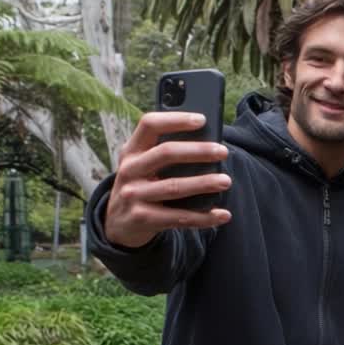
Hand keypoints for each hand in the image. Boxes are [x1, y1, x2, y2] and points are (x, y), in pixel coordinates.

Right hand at [105, 112, 231, 247]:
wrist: (117, 225)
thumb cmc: (142, 186)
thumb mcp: (143, 166)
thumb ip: (164, 154)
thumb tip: (209, 145)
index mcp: (132, 150)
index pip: (150, 125)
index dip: (175, 120)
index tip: (202, 120)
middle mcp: (129, 170)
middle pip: (165, 153)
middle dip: (197, 151)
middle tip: (223, 151)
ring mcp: (133, 195)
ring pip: (173, 187)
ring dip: (203, 183)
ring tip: (225, 181)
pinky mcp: (142, 218)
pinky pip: (178, 217)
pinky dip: (204, 217)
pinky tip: (223, 215)